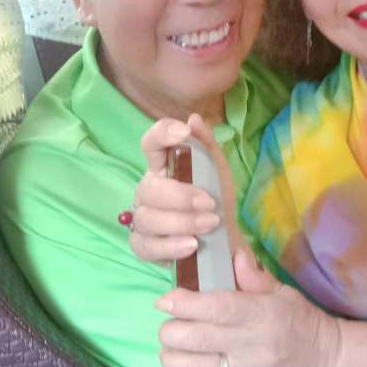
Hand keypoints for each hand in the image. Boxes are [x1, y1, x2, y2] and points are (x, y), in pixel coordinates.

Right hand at [131, 114, 243, 261]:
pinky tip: (192, 245)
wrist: (223, 241)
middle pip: (149, 189)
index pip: (150, 144)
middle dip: (181, 196)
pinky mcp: (144, 246)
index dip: (161, 134)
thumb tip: (195, 119)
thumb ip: (207, 146)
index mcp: (162, 168)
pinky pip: (147, 246)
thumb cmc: (214, 201)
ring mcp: (142, 219)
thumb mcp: (218, 172)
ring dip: (181, 222)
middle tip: (210, 203)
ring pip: (148, 218)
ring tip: (209, 225)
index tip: (184, 134)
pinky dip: (170, 247)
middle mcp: (147, 192)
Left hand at [156, 250, 340, 366]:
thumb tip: (234, 254)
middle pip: (199, 338)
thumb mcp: (282, 292)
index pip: (217, 309)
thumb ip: (253, 277)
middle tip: (167, 325)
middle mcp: (254, 345)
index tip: (165, 300)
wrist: (326, 362)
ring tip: (170, 348)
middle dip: (172, 331)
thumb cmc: (300, 321)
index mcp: (262, 314)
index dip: (185, 304)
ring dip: (172, 357)